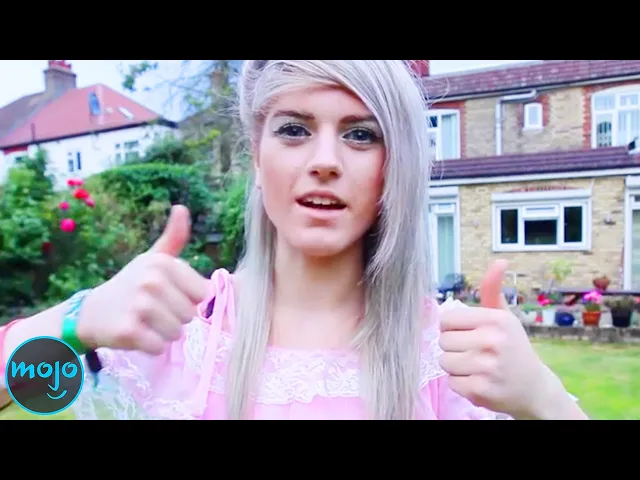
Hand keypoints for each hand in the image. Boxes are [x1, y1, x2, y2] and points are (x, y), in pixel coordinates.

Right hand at [76, 205, 209, 355]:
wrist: (92, 312)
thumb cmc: (131, 285)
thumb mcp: (153, 259)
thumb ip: (173, 238)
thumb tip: (181, 207)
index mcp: (163, 263)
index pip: (202, 293)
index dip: (188, 298)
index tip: (169, 295)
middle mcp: (152, 281)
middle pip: (190, 314)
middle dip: (176, 317)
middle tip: (153, 311)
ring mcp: (140, 306)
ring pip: (177, 332)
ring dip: (164, 333)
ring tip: (145, 322)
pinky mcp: (129, 330)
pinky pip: (159, 347)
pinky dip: (151, 346)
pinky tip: (137, 334)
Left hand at [438, 260, 576, 419]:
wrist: (534, 388)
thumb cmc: (513, 347)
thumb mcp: (504, 317)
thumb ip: (492, 290)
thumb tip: (499, 261)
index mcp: (495, 320)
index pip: (446, 320)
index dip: (452, 328)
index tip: (467, 333)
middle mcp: (492, 341)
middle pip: (443, 341)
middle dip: (454, 348)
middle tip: (474, 352)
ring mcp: (486, 367)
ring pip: (444, 362)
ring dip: (456, 366)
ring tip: (475, 367)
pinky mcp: (481, 390)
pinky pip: (452, 382)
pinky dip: (461, 384)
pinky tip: (479, 381)